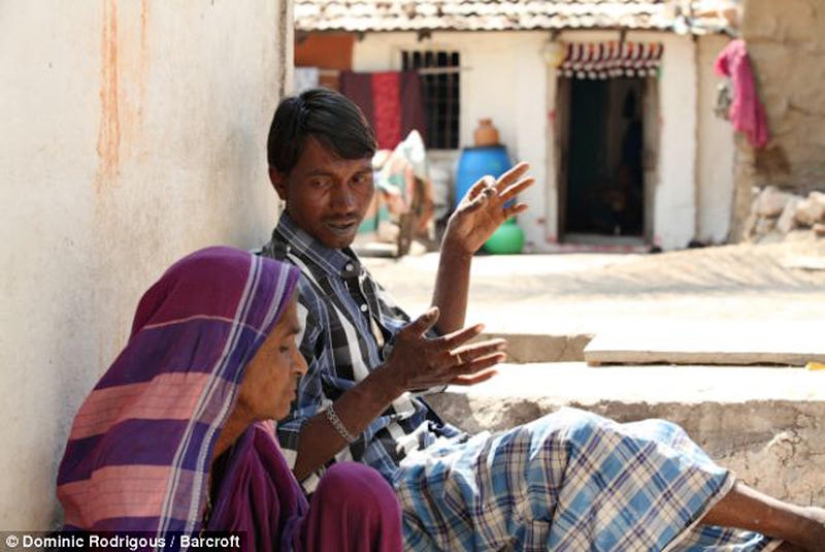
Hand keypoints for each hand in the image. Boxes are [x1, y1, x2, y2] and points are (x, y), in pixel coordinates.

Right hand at [381, 307, 506, 392]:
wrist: (395, 379)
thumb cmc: (401, 352)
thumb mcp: (406, 334)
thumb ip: (422, 321)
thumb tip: (436, 309)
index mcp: (433, 349)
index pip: (454, 340)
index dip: (469, 332)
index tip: (483, 325)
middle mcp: (442, 363)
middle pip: (468, 356)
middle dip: (487, 349)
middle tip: (503, 343)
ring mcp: (446, 374)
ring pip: (471, 369)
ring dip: (488, 363)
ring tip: (503, 356)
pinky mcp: (447, 382)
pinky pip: (467, 382)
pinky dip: (482, 378)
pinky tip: (495, 373)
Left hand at [444, 162, 534, 254]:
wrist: (461, 242)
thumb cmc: (458, 225)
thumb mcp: (463, 214)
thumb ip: (475, 205)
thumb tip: (486, 196)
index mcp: (476, 192)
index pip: (488, 181)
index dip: (491, 183)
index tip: (491, 190)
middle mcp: (487, 197)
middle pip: (503, 182)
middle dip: (514, 173)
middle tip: (526, 165)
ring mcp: (494, 207)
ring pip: (510, 194)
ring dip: (520, 187)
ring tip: (532, 180)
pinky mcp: (499, 219)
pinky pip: (511, 211)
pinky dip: (518, 209)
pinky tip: (525, 206)